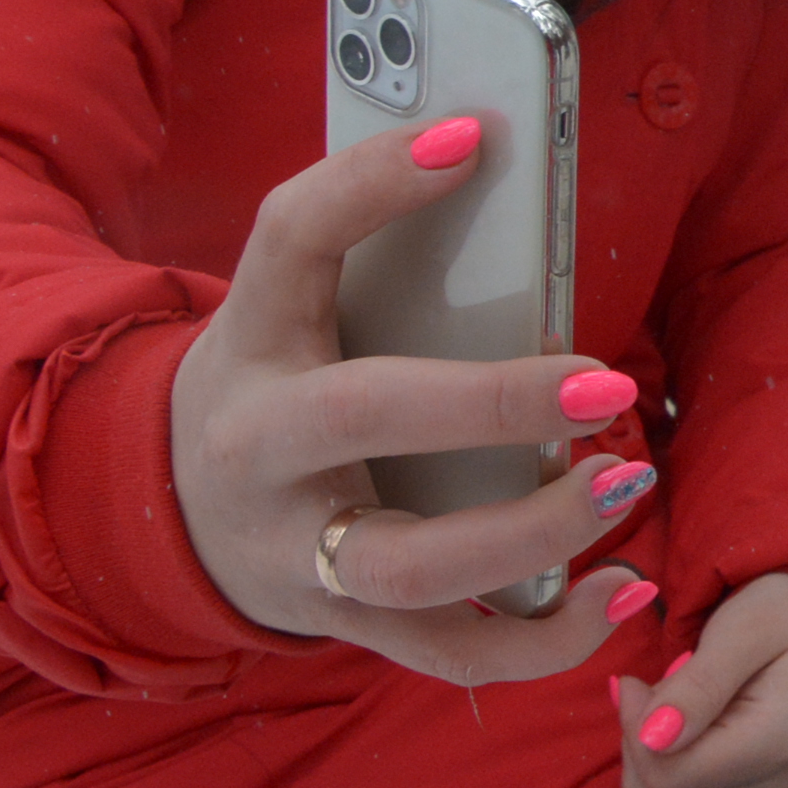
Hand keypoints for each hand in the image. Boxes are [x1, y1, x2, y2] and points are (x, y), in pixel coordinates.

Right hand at [169, 118, 654, 683]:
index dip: (370, 183)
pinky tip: (623, 593)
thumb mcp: (293, 308)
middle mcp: (261, 448)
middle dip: (490, 403)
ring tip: (621, 485)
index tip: (472, 135)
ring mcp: (295, 550)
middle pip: (362, 418)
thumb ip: (375, 245)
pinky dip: (543, 640)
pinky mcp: (340, 622)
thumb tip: (497, 161)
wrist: (164, 512)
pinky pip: (446, 651)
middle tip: (608, 383)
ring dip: (530, 536)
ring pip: (407, 566)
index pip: (291, 239)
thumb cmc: (276, 381)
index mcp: (252, 338)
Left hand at [617, 572, 787, 787]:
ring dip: (656, 753)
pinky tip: (697, 728)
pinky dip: (676, 768)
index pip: (665, 778)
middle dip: (641, 741)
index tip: (634, 683)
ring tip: (684, 701)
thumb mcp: (744, 627)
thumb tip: (652, 739)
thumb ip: (699, 685)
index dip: (632, 733)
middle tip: (659, 685)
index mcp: (774, 746)